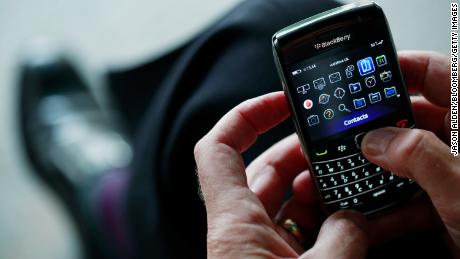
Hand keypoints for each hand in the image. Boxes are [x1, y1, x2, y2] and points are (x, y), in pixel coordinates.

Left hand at [194, 92, 367, 257]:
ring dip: (314, 189)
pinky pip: (292, 228)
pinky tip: (347, 220)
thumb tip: (354, 218)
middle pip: (263, 169)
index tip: (282, 101)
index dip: (245, 115)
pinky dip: (318, 220)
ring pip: (281, 199)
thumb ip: (343, 236)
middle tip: (334, 145)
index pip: (219, 148)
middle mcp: (239, 230)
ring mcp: (255, 246)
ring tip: (349, 185)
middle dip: (299, 152)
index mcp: (234, 223)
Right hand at [361, 51, 459, 249]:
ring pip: (404, 156)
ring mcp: (451, 171)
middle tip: (347, 128)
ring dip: (376, 167)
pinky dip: (388, 202)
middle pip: (411, 116)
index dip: (401, 66)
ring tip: (350, 168)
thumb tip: (376, 139)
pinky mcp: (443, 199)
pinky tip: (371, 211)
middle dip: (376, 125)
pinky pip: (408, 191)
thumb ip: (420, 156)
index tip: (364, 73)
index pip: (436, 74)